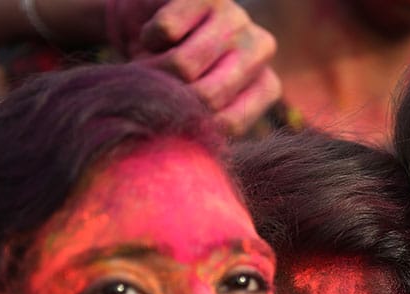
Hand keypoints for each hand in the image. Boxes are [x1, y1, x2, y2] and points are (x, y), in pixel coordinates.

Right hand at [107, 0, 280, 135]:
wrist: (141, 26)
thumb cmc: (171, 79)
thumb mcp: (190, 110)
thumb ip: (203, 130)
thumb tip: (196, 161)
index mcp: (267, 85)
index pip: (230, 122)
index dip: (189, 126)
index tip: (169, 119)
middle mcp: (261, 48)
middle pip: (207, 95)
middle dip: (167, 100)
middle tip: (147, 94)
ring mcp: (237, 17)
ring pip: (183, 65)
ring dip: (150, 70)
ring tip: (146, 67)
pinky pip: (166, 30)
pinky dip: (147, 39)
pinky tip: (152, 36)